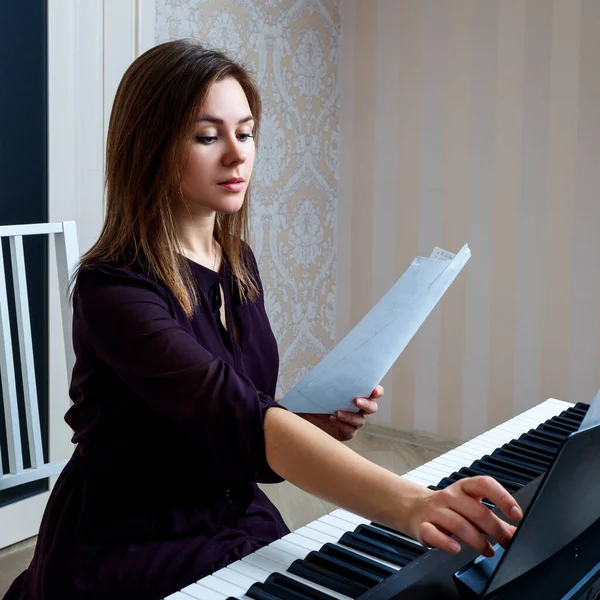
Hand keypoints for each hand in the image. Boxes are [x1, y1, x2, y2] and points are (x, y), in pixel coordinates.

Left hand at [298, 385, 382, 441]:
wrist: (302, 413)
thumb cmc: (313, 397)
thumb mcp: (319, 385)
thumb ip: (328, 379)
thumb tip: (330, 368)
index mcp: (356, 393)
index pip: (374, 392)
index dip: (377, 391)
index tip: (374, 390)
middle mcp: (357, 408)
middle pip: (372, 408)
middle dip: (366, 404)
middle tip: (356, 401)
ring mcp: (352, 421)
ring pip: (360, 421)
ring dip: (350, 416)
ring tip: (337, 412)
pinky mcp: (345, 432)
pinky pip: (350, 431)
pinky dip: (343, 426)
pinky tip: (332, 419)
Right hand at [406, 475, 522, 556]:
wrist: (415, 508)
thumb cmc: (449, 508)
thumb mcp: (471, 506)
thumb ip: (493, 517)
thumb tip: (515, 532)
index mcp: (464, 487)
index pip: (485, 484)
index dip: (503, 497)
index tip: (517, 514)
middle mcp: (449, 496)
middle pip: (476, 511)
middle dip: (496, 529)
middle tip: (506, 542)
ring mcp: (435, 510)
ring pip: (458, 524)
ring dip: (478, 541)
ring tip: (488, 551)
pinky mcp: (423, 526)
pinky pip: (434, 534)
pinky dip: (446, 543)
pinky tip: (457, 548)